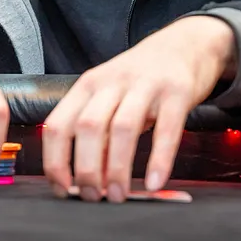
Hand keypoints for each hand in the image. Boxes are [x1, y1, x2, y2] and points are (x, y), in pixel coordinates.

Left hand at [43, 16, 233, 201]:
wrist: (185, 44)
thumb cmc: (141, 78)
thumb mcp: (109, 94)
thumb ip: (96, 129)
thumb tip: (82, 177)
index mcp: (88, 85)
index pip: (57, 125)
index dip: (55, 161)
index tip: (62, 188)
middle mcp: (112, 82)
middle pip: (87, 128)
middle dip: (86, 170)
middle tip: (93, 197)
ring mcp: (145, 85)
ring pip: (122, 128)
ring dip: (117, 168)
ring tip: (119, 195)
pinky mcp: (177, 91)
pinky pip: (167, 130)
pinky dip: (159, 160)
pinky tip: (155, 183)